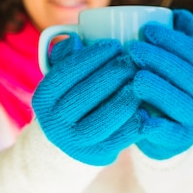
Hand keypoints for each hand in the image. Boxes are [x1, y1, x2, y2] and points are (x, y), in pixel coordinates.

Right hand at [32, 33, 140, 165]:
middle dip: (113, 75)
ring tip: (142, 82)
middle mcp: (54, 123)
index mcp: (44, 98)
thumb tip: (74, 38)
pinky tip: (148, 106)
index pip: (66, 73)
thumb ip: (67, 55)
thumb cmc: (74, 96)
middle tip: (134, 61)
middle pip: (86, 95)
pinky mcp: (97, 155)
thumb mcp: (64, 76)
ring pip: (102, 120)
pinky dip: (134, 122)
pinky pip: (119, 138)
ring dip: (125, 99)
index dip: (92, 56)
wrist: (72, 140)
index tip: (115, 44)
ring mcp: (74, 143)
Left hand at [128, 9, 192, 159]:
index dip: (171, 39)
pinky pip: (171, 133)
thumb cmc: (166, 89)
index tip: (146, 29)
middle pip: (186, 75)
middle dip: (160, 60)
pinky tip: (140, 116)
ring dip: (159, 89)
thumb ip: (178, 39)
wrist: (166, 134)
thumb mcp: (173, 65)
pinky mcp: (181, 141)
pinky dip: (157, 126)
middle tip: (133, 49)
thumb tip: (179, 13)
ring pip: (181, 103)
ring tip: (135, 79)